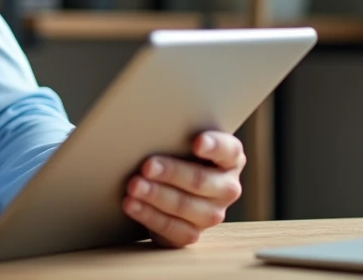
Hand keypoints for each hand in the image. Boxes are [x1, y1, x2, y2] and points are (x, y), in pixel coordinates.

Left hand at [122, 131, 244, 247]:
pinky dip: (149, 215)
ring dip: (156, 195)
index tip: (197, 143)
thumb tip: (146, 127)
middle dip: (171, 173)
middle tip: (147, 166)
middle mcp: (226, 187)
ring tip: (134, 186)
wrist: (167, 187)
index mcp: (230, 159)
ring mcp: (213, 213)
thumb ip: (175, 136)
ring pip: (185, 206)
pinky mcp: (193, 234)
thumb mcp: (179, 142)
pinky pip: (173, 228)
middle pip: (200, 181)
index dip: (214, 146)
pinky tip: (132, 205)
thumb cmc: (174, 155)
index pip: (229, 150)